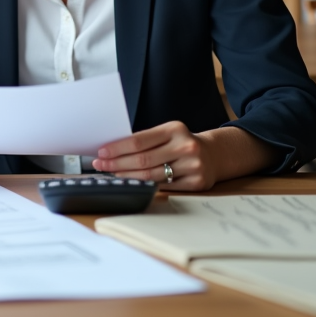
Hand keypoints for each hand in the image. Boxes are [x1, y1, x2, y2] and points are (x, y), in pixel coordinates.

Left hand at [91, 121, 215, 190]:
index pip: (139, 140)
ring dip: (127, 176)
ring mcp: (192, 166)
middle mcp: (185, 146)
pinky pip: (164, 186)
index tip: (101, 152)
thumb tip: (112, 150)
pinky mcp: (196, 183)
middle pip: (142, 160)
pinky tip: (133, 182)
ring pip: (151, 175)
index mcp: (175, 129)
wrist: (214, 154)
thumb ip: (146, 140)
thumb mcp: (167, 133)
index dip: (117, 148)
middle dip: (117, 163)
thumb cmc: (181, 143)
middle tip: (101, 165)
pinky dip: (145, 185)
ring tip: (112, 174)